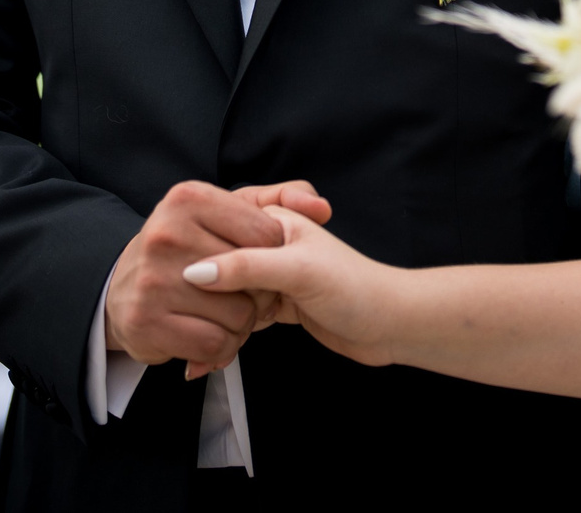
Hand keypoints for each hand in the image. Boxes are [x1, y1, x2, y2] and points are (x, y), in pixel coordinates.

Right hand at [103, 180, 332, 376]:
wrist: (121, 294)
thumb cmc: (191, 251)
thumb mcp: (231, 213)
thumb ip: (281, 200)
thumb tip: (322, 208)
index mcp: (189, 198)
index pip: (266, 234)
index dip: (274, 257)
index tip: (258, 261)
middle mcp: (165, 233)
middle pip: (253, 280)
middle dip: (257, 294)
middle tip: (238, 293)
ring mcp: (151, 279)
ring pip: (237, 316)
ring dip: (240, 326)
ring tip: (220, 314)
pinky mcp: (145, 321)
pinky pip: (214, 344)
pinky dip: (221, 348)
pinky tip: (203, 335)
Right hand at [183, 205, 407, 367]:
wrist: (392, 325)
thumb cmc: (355, 289)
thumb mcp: (298, 272)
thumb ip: (246, 268)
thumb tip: (195, 272)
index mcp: (274, 222)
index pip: (218, 229)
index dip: (202, 257)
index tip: (189, 285)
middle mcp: (269, 246)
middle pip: (218, 265)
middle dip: (206, 298)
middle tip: (199, 323)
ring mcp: (272, 277)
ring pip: (226, 295)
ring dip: (215, 320)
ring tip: (208, 350)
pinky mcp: (275, 306)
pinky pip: (238, 316)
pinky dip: (226, 335)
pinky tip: (211, 357)